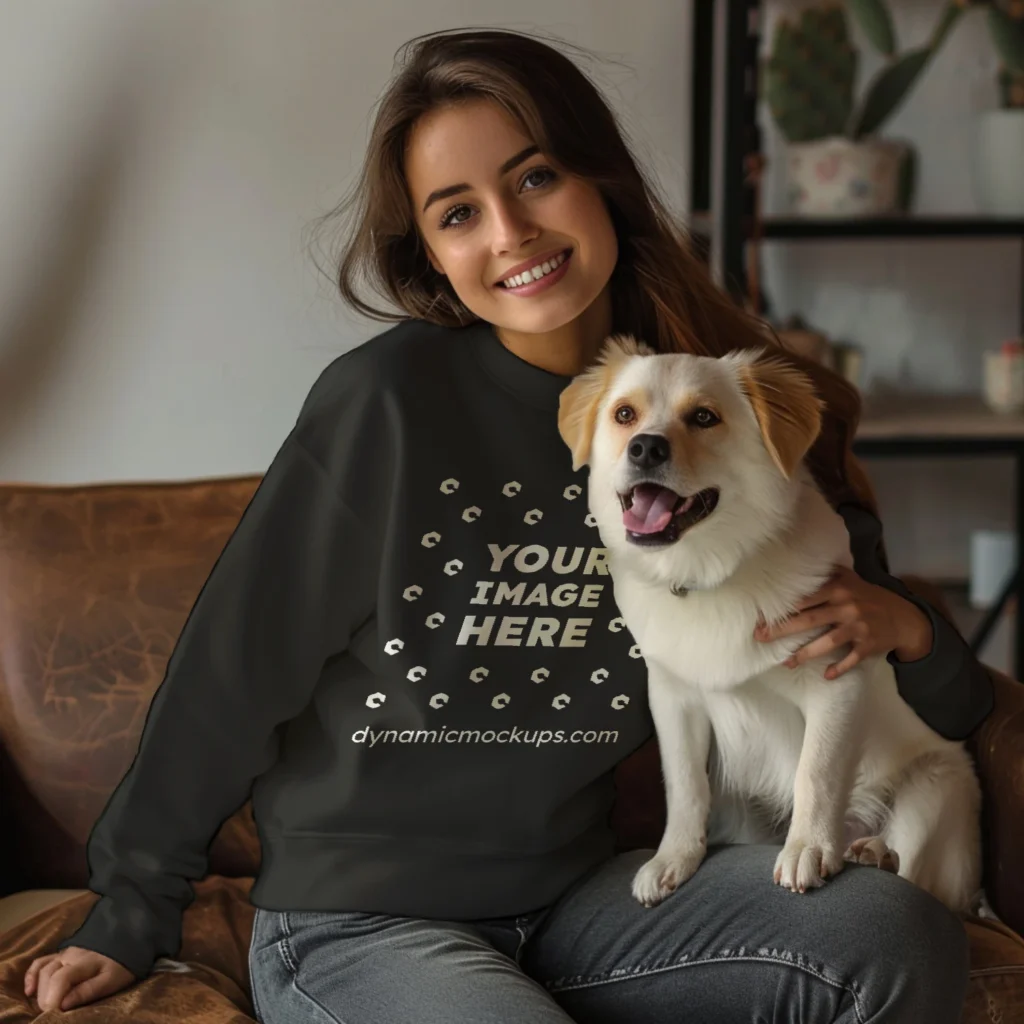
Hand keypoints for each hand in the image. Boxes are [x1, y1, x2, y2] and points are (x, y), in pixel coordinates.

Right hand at [24, 946, 134, 1011]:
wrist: (129, 943)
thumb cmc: (121, 966)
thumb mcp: (111, 981)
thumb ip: (88, 991)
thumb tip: (63, 1005)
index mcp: (85, 962)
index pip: (60, 978)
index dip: (53, 999)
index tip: (55, 1014)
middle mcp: (71, 955)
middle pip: (48, 976)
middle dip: (46, 998)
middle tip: (53, 1013)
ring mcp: (65, 953)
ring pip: (43, 970)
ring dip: (40, 990)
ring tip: (47, 1006)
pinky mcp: (62, 954)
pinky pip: (41, 962)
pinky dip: (32, 976)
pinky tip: (29, 991)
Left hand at [753, 564, 932, 679]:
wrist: (905, 618)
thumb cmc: (870, 597)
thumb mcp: (851, 579)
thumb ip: (827, 573)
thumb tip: (798, 563)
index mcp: (839, 589)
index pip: (805, 598)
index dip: (783, 607)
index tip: (761, 614)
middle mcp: (847, 607)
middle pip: (810, 619)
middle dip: (783, 630)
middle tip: (760, 637)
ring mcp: (858, 627)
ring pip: (828, 642)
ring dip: (806, 653)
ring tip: (786, 663)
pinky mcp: (869, 645)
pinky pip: (851, 659)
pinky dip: (840, 667)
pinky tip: (826, 675)